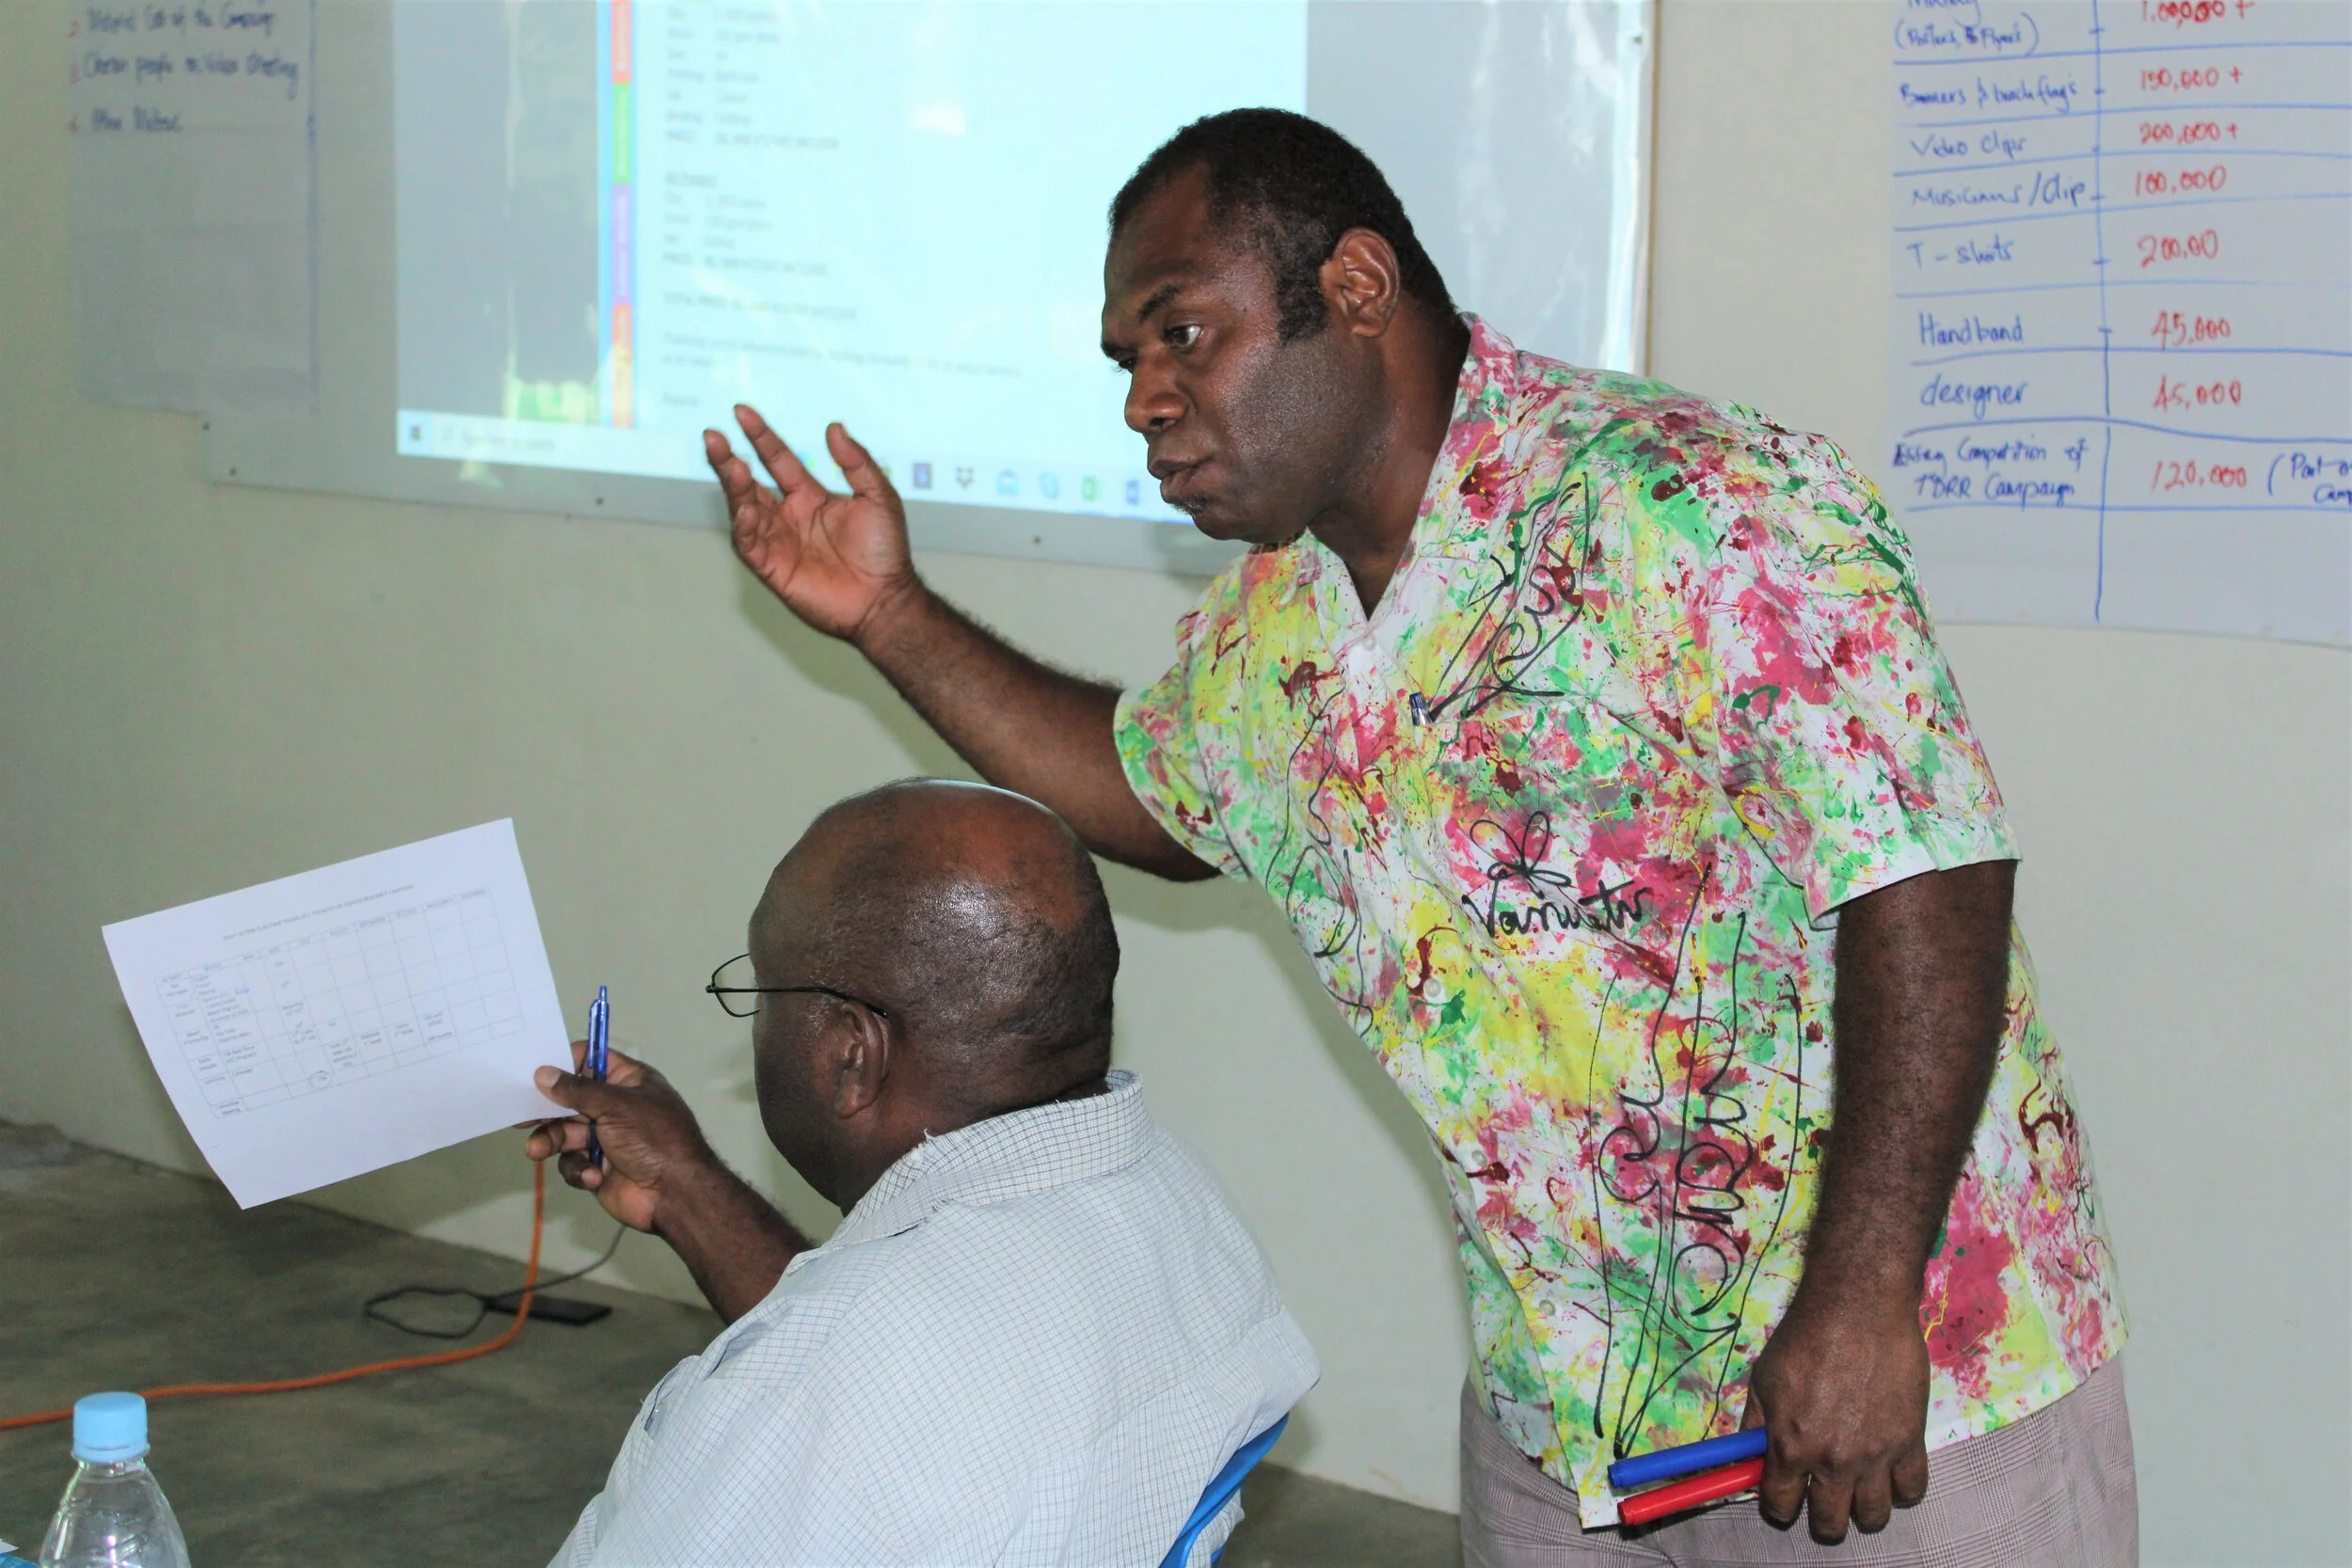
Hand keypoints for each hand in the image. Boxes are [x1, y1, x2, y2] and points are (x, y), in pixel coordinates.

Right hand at [523, 1042, 717, 1235]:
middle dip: (547, 1110)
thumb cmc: (655, 1139)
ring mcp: (606, 1138)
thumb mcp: (616, 1106)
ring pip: (564, 1133)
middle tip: (520, 1115)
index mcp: (628, 1081)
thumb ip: (577, 1090)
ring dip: (551, 1141)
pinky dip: (578, 1169)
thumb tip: (544, 1073)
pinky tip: (593, 1176)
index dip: (565, 1063)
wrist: (676, 1194)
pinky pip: (573, 1162)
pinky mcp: (597, 1167)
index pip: (591, 1060)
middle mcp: (615, 1106)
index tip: (536, 1068)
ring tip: (536, 1150)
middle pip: (569, 1100)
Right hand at [705, 406, 920, 646]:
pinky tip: (743, 509)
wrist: (885, 599)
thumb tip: (834, 427)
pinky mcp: (772, 567)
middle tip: (713, 437)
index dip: (760, 436)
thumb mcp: (878, 496)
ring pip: (743, 509)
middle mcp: (789, 516)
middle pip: (750, 483)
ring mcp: (778, 541)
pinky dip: (742, 526)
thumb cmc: (886, 552)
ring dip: (734, 488)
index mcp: (811, 497)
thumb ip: (856, 462)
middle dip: (729, 460)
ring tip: (731, 466)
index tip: (742, 412)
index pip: (778, 459)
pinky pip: (748, 544)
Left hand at [1740, 1287, 1931, 1541]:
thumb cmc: (1804, 1338)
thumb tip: (1745, 1456)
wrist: (1858, 1308)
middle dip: (1821, 1519)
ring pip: (1874, 1516)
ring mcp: (1876, 1454)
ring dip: (1862, 1510)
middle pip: (1830, 1524)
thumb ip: (1754, 1425)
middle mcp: (1834, 1461)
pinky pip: (1913, 1490)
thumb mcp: (1763, 1380)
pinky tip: (1888, 1473)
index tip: (1783, 1497)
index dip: (1778, 1505)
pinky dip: (1901, 1489)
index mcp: (1792, 1447)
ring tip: (1856, 1490)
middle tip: (1821, 1500)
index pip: (1781, 1505)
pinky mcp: (1910, 1440)